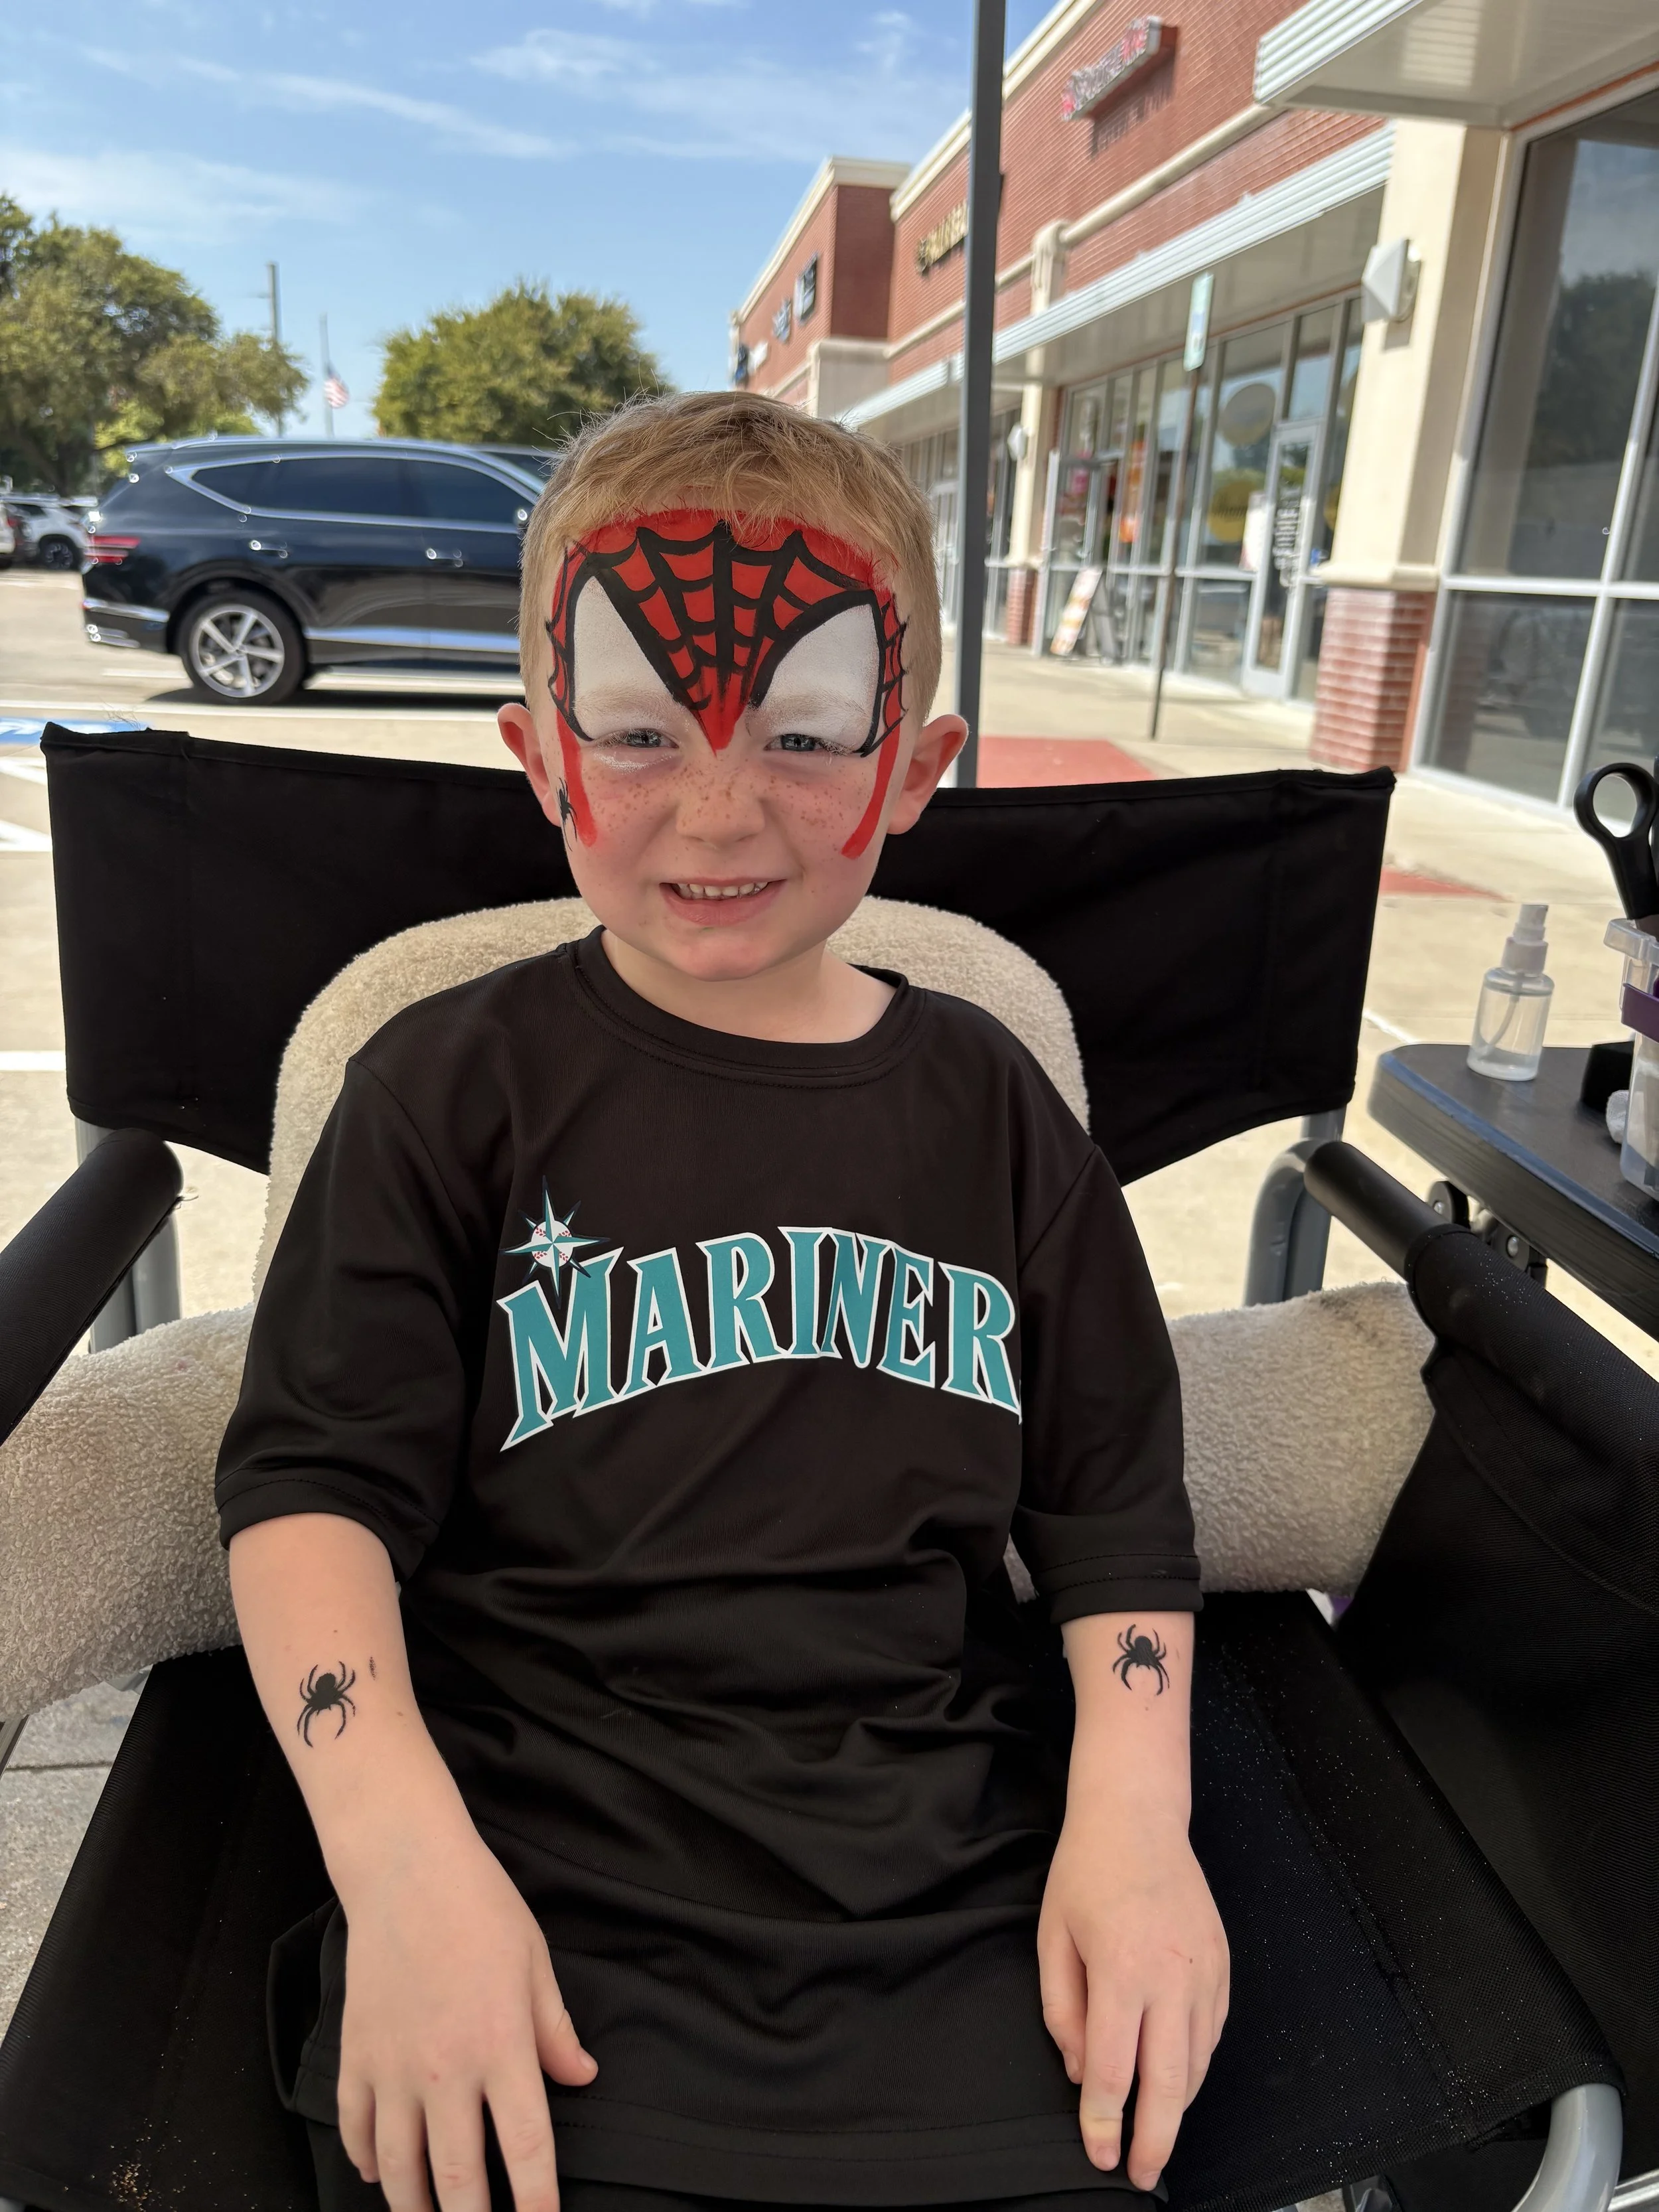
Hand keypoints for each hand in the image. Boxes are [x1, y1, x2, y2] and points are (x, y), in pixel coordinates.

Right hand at [335, 1820, 596, 2211]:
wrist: (405, 1868)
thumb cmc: (479, 1907)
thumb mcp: (534, 1963)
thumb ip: (554, 2030)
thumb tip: (581, 2077)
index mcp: (500, 2045)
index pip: (524, 2148)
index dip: (536, 2203)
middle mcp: (445, 2069)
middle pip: (457, 2179)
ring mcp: (393, 2067)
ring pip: (401, 2169)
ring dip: (417, 2208)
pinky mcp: (357, 2054)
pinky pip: (356, 2128)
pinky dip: (368, 2162)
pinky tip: (382, 2176)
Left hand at [1037, 1804, 1227, 2190]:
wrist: (1138, 1817)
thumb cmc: (1088, 1871)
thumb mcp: (1052, 1936)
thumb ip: (1061, 2009)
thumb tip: (1076, 2070)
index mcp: (1121, 1969)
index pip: (1112, 2069)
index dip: (1103, 2121)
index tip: (1100, 2154)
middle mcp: (1171, 1977)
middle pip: (1167, 2085)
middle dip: (1154, 2141)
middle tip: (1141, 2175)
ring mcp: (1204, 1972)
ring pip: (1196, 2066)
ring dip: (1176, 2109)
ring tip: (1155, 2134)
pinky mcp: (1223, 1966)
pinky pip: (1212, 2035)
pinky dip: (1194, 2068)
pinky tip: (1176, 2081)